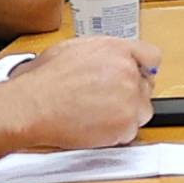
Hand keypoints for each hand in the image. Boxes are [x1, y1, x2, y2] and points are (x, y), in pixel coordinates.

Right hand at [0, 36, 160, 152]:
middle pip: (145, 86)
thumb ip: (100, 53)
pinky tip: (95, 127)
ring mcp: (129, 97)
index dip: (143, 69)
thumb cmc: (42, 80)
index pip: (151, 56)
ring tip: (98, 116)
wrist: (32, 105)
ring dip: (126, 115)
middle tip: (106, 101)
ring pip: (142, 110)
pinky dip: (117, 134)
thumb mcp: (71, 49)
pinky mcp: (126, 123)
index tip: (137, 77)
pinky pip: (131, 131)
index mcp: (115, 48)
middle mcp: (127, 70)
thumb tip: (107, 59)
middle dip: (130, 94)